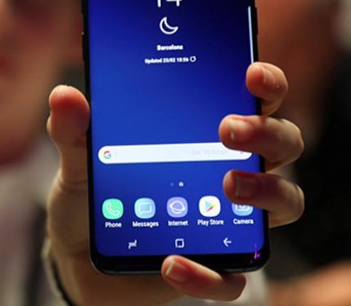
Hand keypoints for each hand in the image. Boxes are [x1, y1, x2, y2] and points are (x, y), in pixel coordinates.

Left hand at [46, 61, 303, 304]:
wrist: (82, 258)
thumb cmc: (97, 196)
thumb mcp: (81, 161)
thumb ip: (74, 131)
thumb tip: (65, 96)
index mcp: (207, 131)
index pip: (255, 97)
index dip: (266, 81)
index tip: (251, 73)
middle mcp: (232, 169)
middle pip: (283, 142)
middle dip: (266, 131)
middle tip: (228, 130)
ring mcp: (232, 220)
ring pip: (285, 203)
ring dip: (266, 191)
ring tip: (228, 186)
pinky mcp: (216, 268)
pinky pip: (231, 277)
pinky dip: (206, 274)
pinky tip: (171, 264)